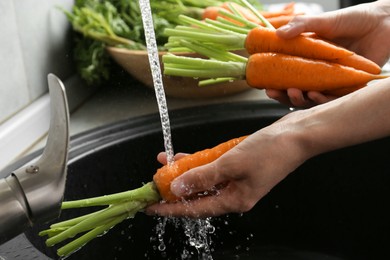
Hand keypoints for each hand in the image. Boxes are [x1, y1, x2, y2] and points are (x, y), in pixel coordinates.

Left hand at [146, 112, 308, 217]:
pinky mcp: (237, 167)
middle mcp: (233, 194)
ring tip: (164, 164)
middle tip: (154, 182)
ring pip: (202, 181)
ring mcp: (236, 180)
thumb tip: (177, 188)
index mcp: (234, 201)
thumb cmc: (270, 151)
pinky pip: (211, 168)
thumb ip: (203, 176)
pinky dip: (198, 163)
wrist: (296, 136)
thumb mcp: (231, 164)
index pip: (195, 209)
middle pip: (197, 196)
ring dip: (184, 172)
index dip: (171, 208)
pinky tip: (183, 156)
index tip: (151, 207)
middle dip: (174, 189)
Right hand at [266, 1, 389, 107]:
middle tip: (273, 92)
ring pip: (311, 99)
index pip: (287, 75)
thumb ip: (301, 26)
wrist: (384, 21)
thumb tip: (277, 34)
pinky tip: (314, 94)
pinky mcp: (348, 88)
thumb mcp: (323, 21)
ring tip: (294, 92)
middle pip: (296, 91)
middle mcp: (318, 73)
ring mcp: (332, 81)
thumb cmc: (353, 19)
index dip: (274, 82)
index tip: (263, 84)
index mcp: (308, 59)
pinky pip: (332, 100)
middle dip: (282, 96)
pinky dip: (321, 100)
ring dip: (299, 99)